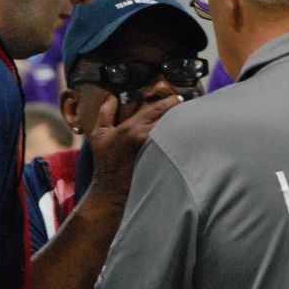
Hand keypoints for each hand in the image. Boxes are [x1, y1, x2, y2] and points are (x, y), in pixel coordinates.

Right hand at [85, 91, 180, 212]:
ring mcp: (156, 152)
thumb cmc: (105, 162)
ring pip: (177, 133)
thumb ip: (105, 113)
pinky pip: (177, 149)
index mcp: (132, 128)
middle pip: (173, 118)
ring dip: (183, 128)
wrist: (111, 191)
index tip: (177, 99)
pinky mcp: (163, 164)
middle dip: (181, 113)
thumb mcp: (99, 135)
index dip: (171, 101)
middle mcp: (146, 138)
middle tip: (187, 111)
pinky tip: (187, 142)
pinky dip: (182, 144)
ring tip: (189, 125)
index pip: (159, 108)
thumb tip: (110, 97)